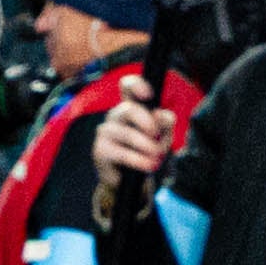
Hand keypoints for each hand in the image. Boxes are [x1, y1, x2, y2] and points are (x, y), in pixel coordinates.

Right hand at [90, 70, 178, 187]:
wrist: (131, 179)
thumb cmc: (147, 150)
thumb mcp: (163, 135)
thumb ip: (166, 122)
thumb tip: (161, 115)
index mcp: (131, 106)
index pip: (127, 85)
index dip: (136, 85)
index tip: (149, 95)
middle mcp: (115, 115)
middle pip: (128, 109)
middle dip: (147, 122)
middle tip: (156, 136)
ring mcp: (105, 132)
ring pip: (128, 133)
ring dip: (148, 146)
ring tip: (157, 157)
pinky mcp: (100, 150)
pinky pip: (122, 153)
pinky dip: (140, 160)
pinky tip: (149, 165)